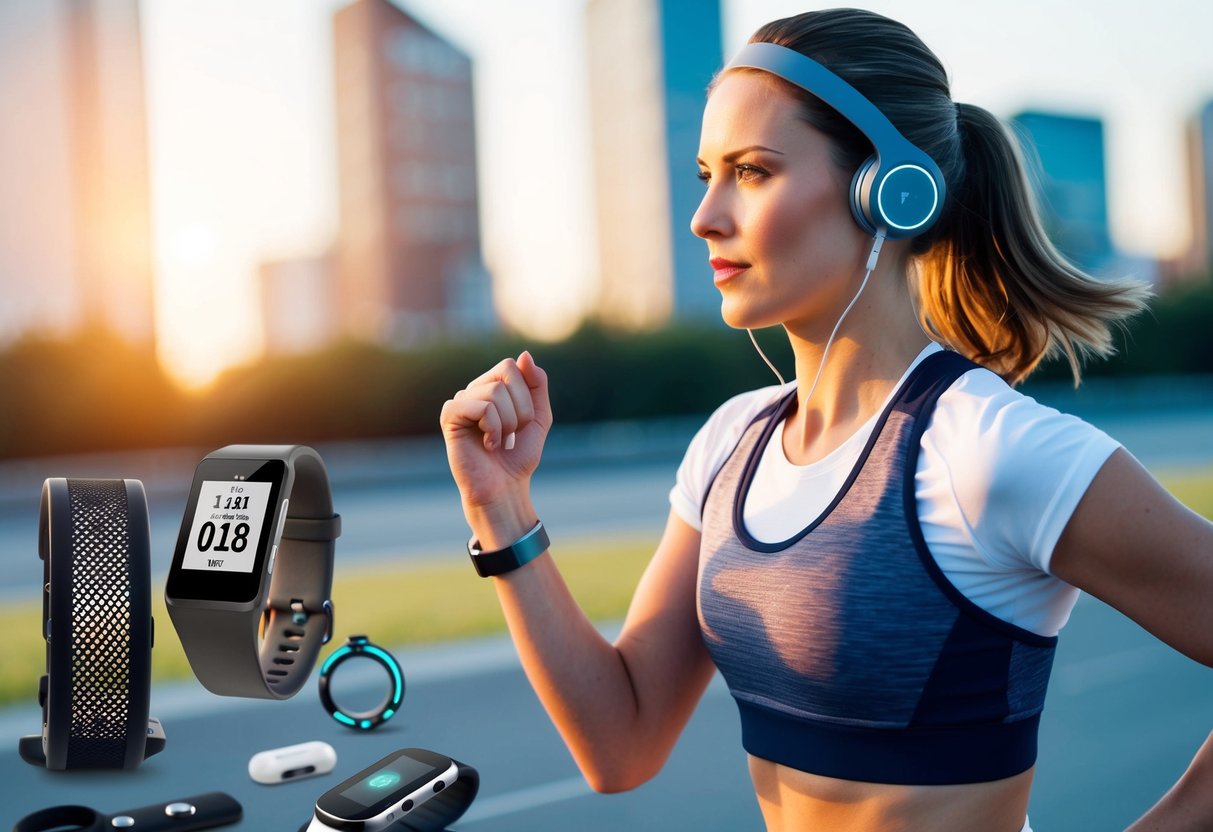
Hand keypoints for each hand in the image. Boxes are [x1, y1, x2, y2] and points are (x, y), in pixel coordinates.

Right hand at [440, 351, 551, 525]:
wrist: (504, 487)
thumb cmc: (518, 455)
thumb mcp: (538, 416)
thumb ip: (537, 385)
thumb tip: (524, 355)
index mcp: (493, 387)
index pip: (513, 366)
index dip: (526, 396)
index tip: (522, 423)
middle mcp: (474, 390)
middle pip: (506, 375)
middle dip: (520, 409)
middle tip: (511, 434)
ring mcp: (461, 402)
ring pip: (495, 393)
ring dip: (507, 424)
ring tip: (499, 442)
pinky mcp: (450, 417)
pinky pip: (481, 407)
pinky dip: (493, 428)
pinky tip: (487, 445)